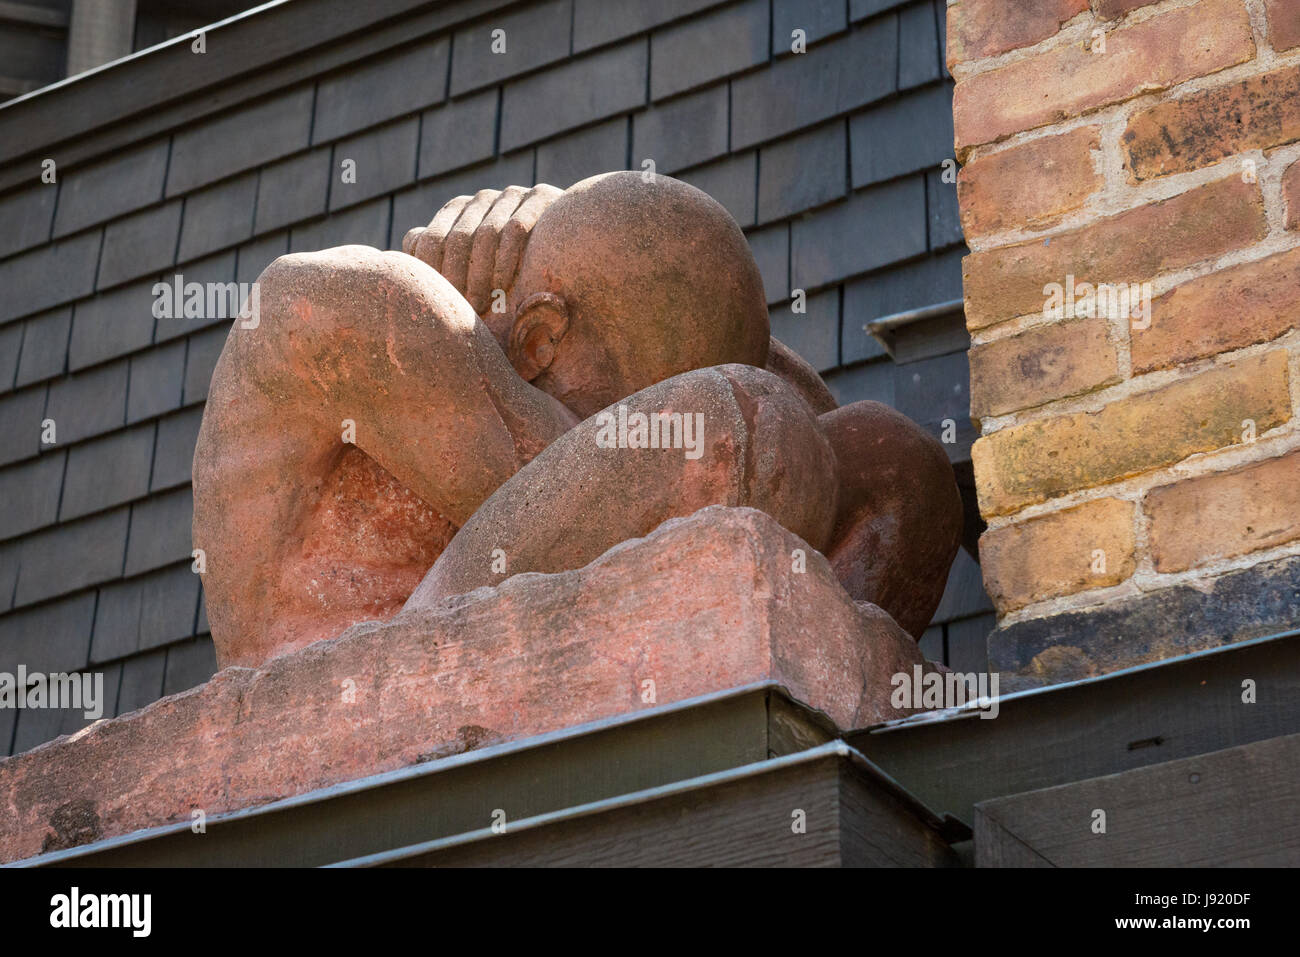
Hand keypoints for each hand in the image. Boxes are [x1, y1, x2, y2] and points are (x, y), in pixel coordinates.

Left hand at [402, 183, 562, 313]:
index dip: (432, 275)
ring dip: (482, 273)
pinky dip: (508, 258)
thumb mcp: (474, 275)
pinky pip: (516, 227)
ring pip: (486, 233)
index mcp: (457, 213)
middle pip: (458, 238)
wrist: (575, 258)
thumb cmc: (516, 277)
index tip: (439, 306)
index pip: (431, 240)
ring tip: (482, 305)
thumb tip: (403, 255)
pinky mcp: (542, 196)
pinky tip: (507, 285)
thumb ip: (439, 263)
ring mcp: (511, 195)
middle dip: (458, 277)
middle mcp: (482, 200)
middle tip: (463, 311)